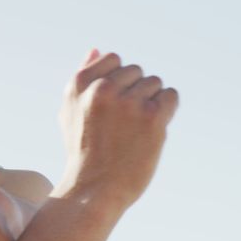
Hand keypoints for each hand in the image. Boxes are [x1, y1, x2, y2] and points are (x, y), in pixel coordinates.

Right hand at [56, 49, 178, 210]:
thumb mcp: (70, 111)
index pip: (114, 60)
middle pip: (137, 72)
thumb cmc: (83, 152)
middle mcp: (102, 89)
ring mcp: (128, 103)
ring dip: (151, 103)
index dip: (119, 83)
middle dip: (135, 93)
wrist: (94, 191)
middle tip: (124, 124)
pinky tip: (153, 128)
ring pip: (154, 84)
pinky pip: (170, 96)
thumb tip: (97, 49)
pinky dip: (167, 110)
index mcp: (79, 85)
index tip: (113, 109)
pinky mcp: (151, 117)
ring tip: (136, 130)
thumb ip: (83, 78)